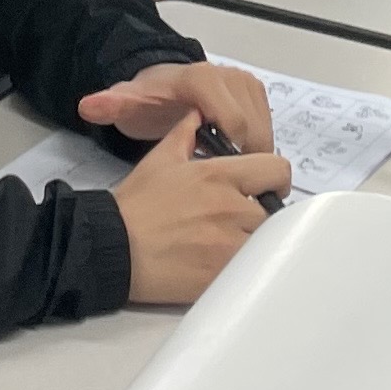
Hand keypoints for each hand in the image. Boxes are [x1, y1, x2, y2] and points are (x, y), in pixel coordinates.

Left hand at [81, 60, 275, 155]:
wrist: (162, 84)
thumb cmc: (149, 99)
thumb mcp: (129, 104)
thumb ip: (112, 106)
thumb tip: (89, 106)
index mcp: (203, 79)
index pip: (234, 122)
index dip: (232, 152)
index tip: (219, 174)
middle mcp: (231, 77)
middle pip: (254, 129)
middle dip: (243, 158)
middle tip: (221, 180)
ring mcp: (246, 84)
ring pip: (264, 131)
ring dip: (250, 154)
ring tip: (225, 172)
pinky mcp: (256, 94)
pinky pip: (267, 128)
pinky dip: (255, 147)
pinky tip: (234, 161)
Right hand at [112, 118, 287, 304]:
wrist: (113, 247)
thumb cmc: (135, 206)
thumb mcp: (160, 159)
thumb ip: (185, 134)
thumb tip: (196, 115)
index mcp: (219, 175)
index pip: (277, 169)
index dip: (275, 177)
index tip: (265, 186)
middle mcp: (230, 207)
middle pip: (274, 211)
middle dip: (261, 214)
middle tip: (242, 220)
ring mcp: (228, 244)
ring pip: (265, 242)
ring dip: (253, 241)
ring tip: (230, 243)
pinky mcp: (221, 275)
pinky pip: (248, 269)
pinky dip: (241, 267)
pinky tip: (221, 263)